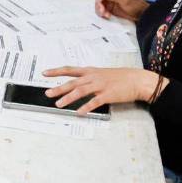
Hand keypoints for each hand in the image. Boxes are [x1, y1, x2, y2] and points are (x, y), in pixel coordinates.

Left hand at [42, 66, 160, 114]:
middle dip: (58, 88)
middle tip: (47, 93)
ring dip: (68, 98)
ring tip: (59, 104)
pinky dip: (86, 107)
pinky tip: (79, 112)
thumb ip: (90, 78)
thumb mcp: (102, 74)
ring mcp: (100, 85)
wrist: (137, 80)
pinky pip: (94, 102)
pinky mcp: (108, 95)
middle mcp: (93, 77)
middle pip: (72, 82)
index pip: (70, 70)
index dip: (56, 71)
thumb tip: (79, 83)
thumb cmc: (121, 77)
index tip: (44, 73)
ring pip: (80, 91)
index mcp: (90, 71)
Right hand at [95, 0, 150, 21]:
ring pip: (98, 2)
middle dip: (99, 2)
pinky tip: (107, 15)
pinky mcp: (108, 7)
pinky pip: (101, 9)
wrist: (140, 15)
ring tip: (105, 14)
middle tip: (102, 8)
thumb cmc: (136, 5)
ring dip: (100, 8)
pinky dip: (102, 13)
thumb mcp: (126, 0)